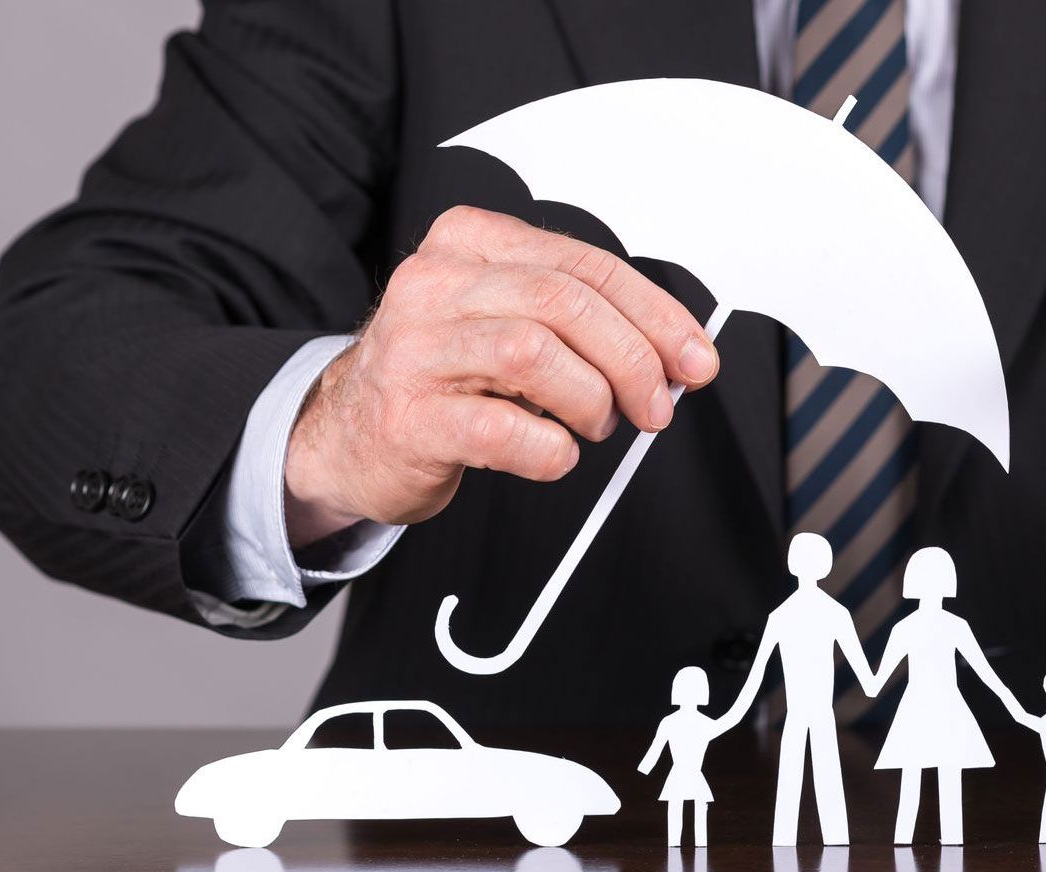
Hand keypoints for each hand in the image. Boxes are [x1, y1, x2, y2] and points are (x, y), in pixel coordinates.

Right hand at [284, 206, 718, 546]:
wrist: (350, 433)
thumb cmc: (444, 375)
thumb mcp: (509, 321)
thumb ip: (582, 321)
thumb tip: (675, 353)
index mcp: (469, 243)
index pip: (584, 265)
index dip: (655, 315)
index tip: (694, 359)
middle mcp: (434, 284)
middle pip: (563, 303)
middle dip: (632, 359)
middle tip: (655, 406)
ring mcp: (414, 350)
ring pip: (533, 353)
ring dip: (590, 400)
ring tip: (594, 425)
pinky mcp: (408, 417)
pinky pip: (502, 429)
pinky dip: (549, 449)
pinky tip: (553, 452)